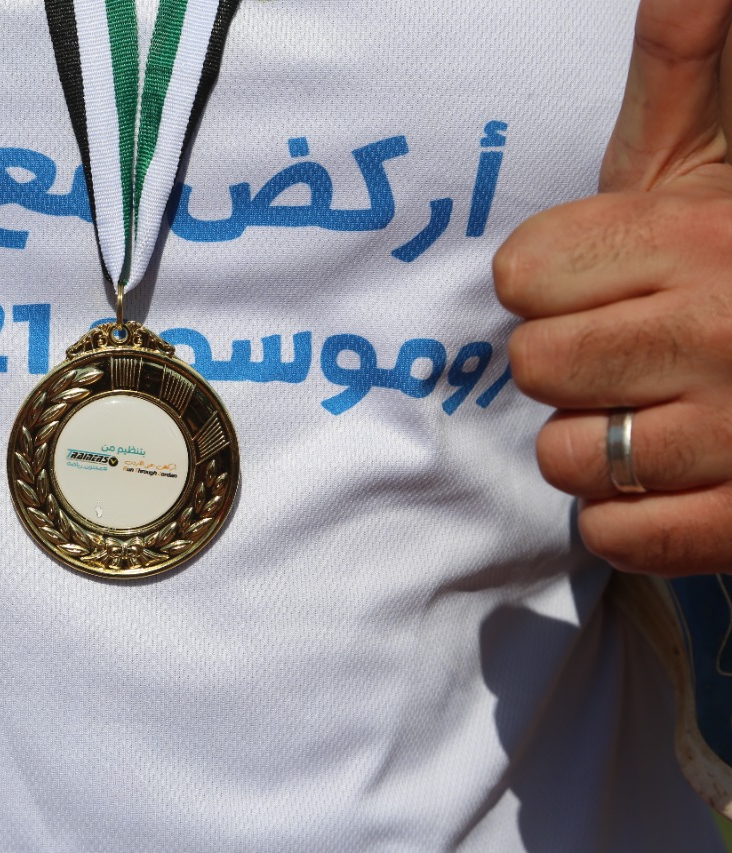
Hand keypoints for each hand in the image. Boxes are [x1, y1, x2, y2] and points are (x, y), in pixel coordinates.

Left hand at [495, 0, 731, 575]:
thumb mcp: (708, 162)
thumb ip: (680, 70)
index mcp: (696, 235)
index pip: (519, 276)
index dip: (545, 287)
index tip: (596, 286)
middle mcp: (721, 329)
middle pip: (532, 367)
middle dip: (565, 366)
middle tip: (629, 355)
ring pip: (565, 458)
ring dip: (594, 447)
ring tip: (656, 416)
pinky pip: (612, 536)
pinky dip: (626, 521)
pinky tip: (672, 481)